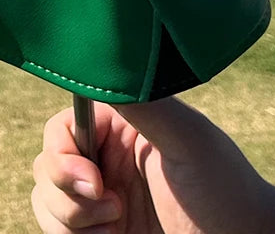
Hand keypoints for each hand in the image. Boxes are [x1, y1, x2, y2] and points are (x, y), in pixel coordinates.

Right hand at [31, 97, 274, 233]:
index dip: (63, 156)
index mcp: (120, 127)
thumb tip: (102, 58)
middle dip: (67, 195)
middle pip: (46, 168)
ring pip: (46, 204)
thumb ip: (143, 102)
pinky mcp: (101, 233)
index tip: (94, 180)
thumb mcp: (187, 140)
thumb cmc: (228, 194)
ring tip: (116, 229)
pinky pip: (59, 233)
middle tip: (114, 210)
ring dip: (71, 222)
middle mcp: (105, 160)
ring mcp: (101, 202)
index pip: (61, 130)